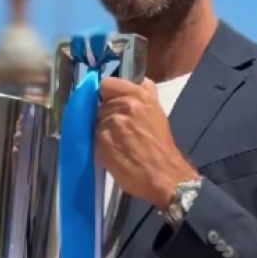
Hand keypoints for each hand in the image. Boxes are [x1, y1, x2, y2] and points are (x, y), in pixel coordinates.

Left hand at [95, 78, 198, 207]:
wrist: (165, 176)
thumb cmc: (162, 146)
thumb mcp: (157, 114)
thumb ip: (146, 95)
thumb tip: (142, 81)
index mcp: (139, 96)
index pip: (107, 84)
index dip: (107, 95)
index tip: (111, 104)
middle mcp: (124, 106)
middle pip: (99, 105)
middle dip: (105, 116)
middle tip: (119, 131)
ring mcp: (111, 123)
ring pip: (94, 123)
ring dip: (102, 132)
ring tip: (117, 144)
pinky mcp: (102, 141)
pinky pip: (92, 139)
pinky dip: (99, 146)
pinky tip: (112, 154)